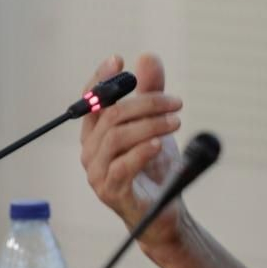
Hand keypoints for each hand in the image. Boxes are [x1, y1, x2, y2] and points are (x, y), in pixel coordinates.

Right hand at [78, 52, 185, 250]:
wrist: (163, 210)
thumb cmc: (154, 167)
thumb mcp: (155, 123)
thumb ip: (150, 92)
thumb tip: (147, 57)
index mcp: (95, 132)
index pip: (91, 99)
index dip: (101, 78)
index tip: (118, 61)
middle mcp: (90, 150)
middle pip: (111, 115)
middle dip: (145, 103)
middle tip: (176, 103)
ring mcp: (97, 172)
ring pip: (117, 137)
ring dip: (149, 125)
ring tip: (176, 122)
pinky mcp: (110, 191)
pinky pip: (121, 166)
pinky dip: (141, 151)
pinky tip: (158, 144)